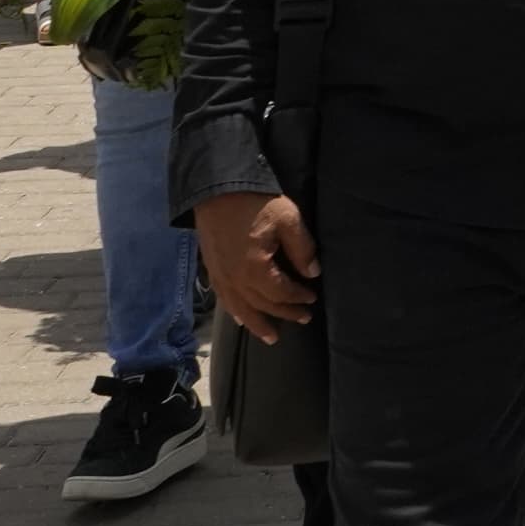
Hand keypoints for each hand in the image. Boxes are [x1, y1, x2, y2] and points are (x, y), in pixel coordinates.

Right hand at [201, 190, 320, 339]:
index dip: (298, 298)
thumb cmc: (256, 202)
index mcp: (255, 269)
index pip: (281, 293)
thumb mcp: (288, 219)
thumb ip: (302, 248)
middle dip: (283, 314)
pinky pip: (224, 299)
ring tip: (271, 337)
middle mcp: (235, 279)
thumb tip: (312, 273)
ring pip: (240, 309)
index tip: (312, 299)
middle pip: (261, 305)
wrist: (217, 188)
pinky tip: (241, 319)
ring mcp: (220, 276)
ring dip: (257, 324)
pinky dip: (235, 312)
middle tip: (303, 319)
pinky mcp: (212, 270)